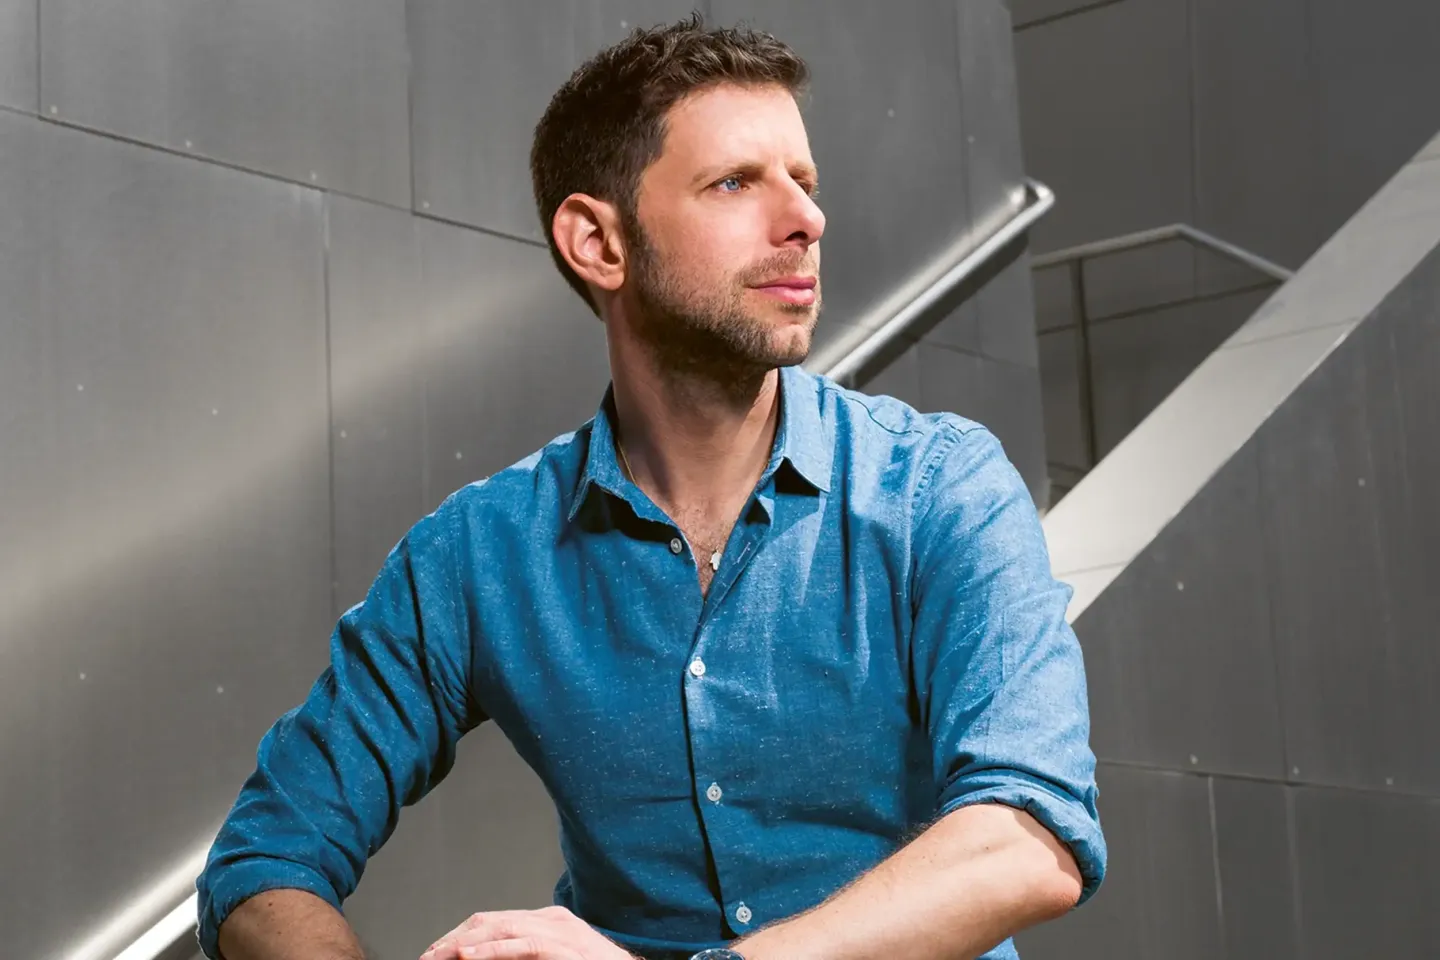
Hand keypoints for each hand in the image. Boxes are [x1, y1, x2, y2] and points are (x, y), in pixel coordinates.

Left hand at [419, 906, 638, 959]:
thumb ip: (524, 955)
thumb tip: (482, 957)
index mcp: (547, 921)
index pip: (492, 920)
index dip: (459, 935)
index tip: (435, 953)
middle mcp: (551, 919)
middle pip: (490, 921)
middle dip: (453, 939)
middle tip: (427, 957)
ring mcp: (561, 931)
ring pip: (502, 928)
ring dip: (464, 945)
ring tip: (438, 956)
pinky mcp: (566, 948)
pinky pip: (524, 946)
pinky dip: (492, 950)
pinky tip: (469, 956)